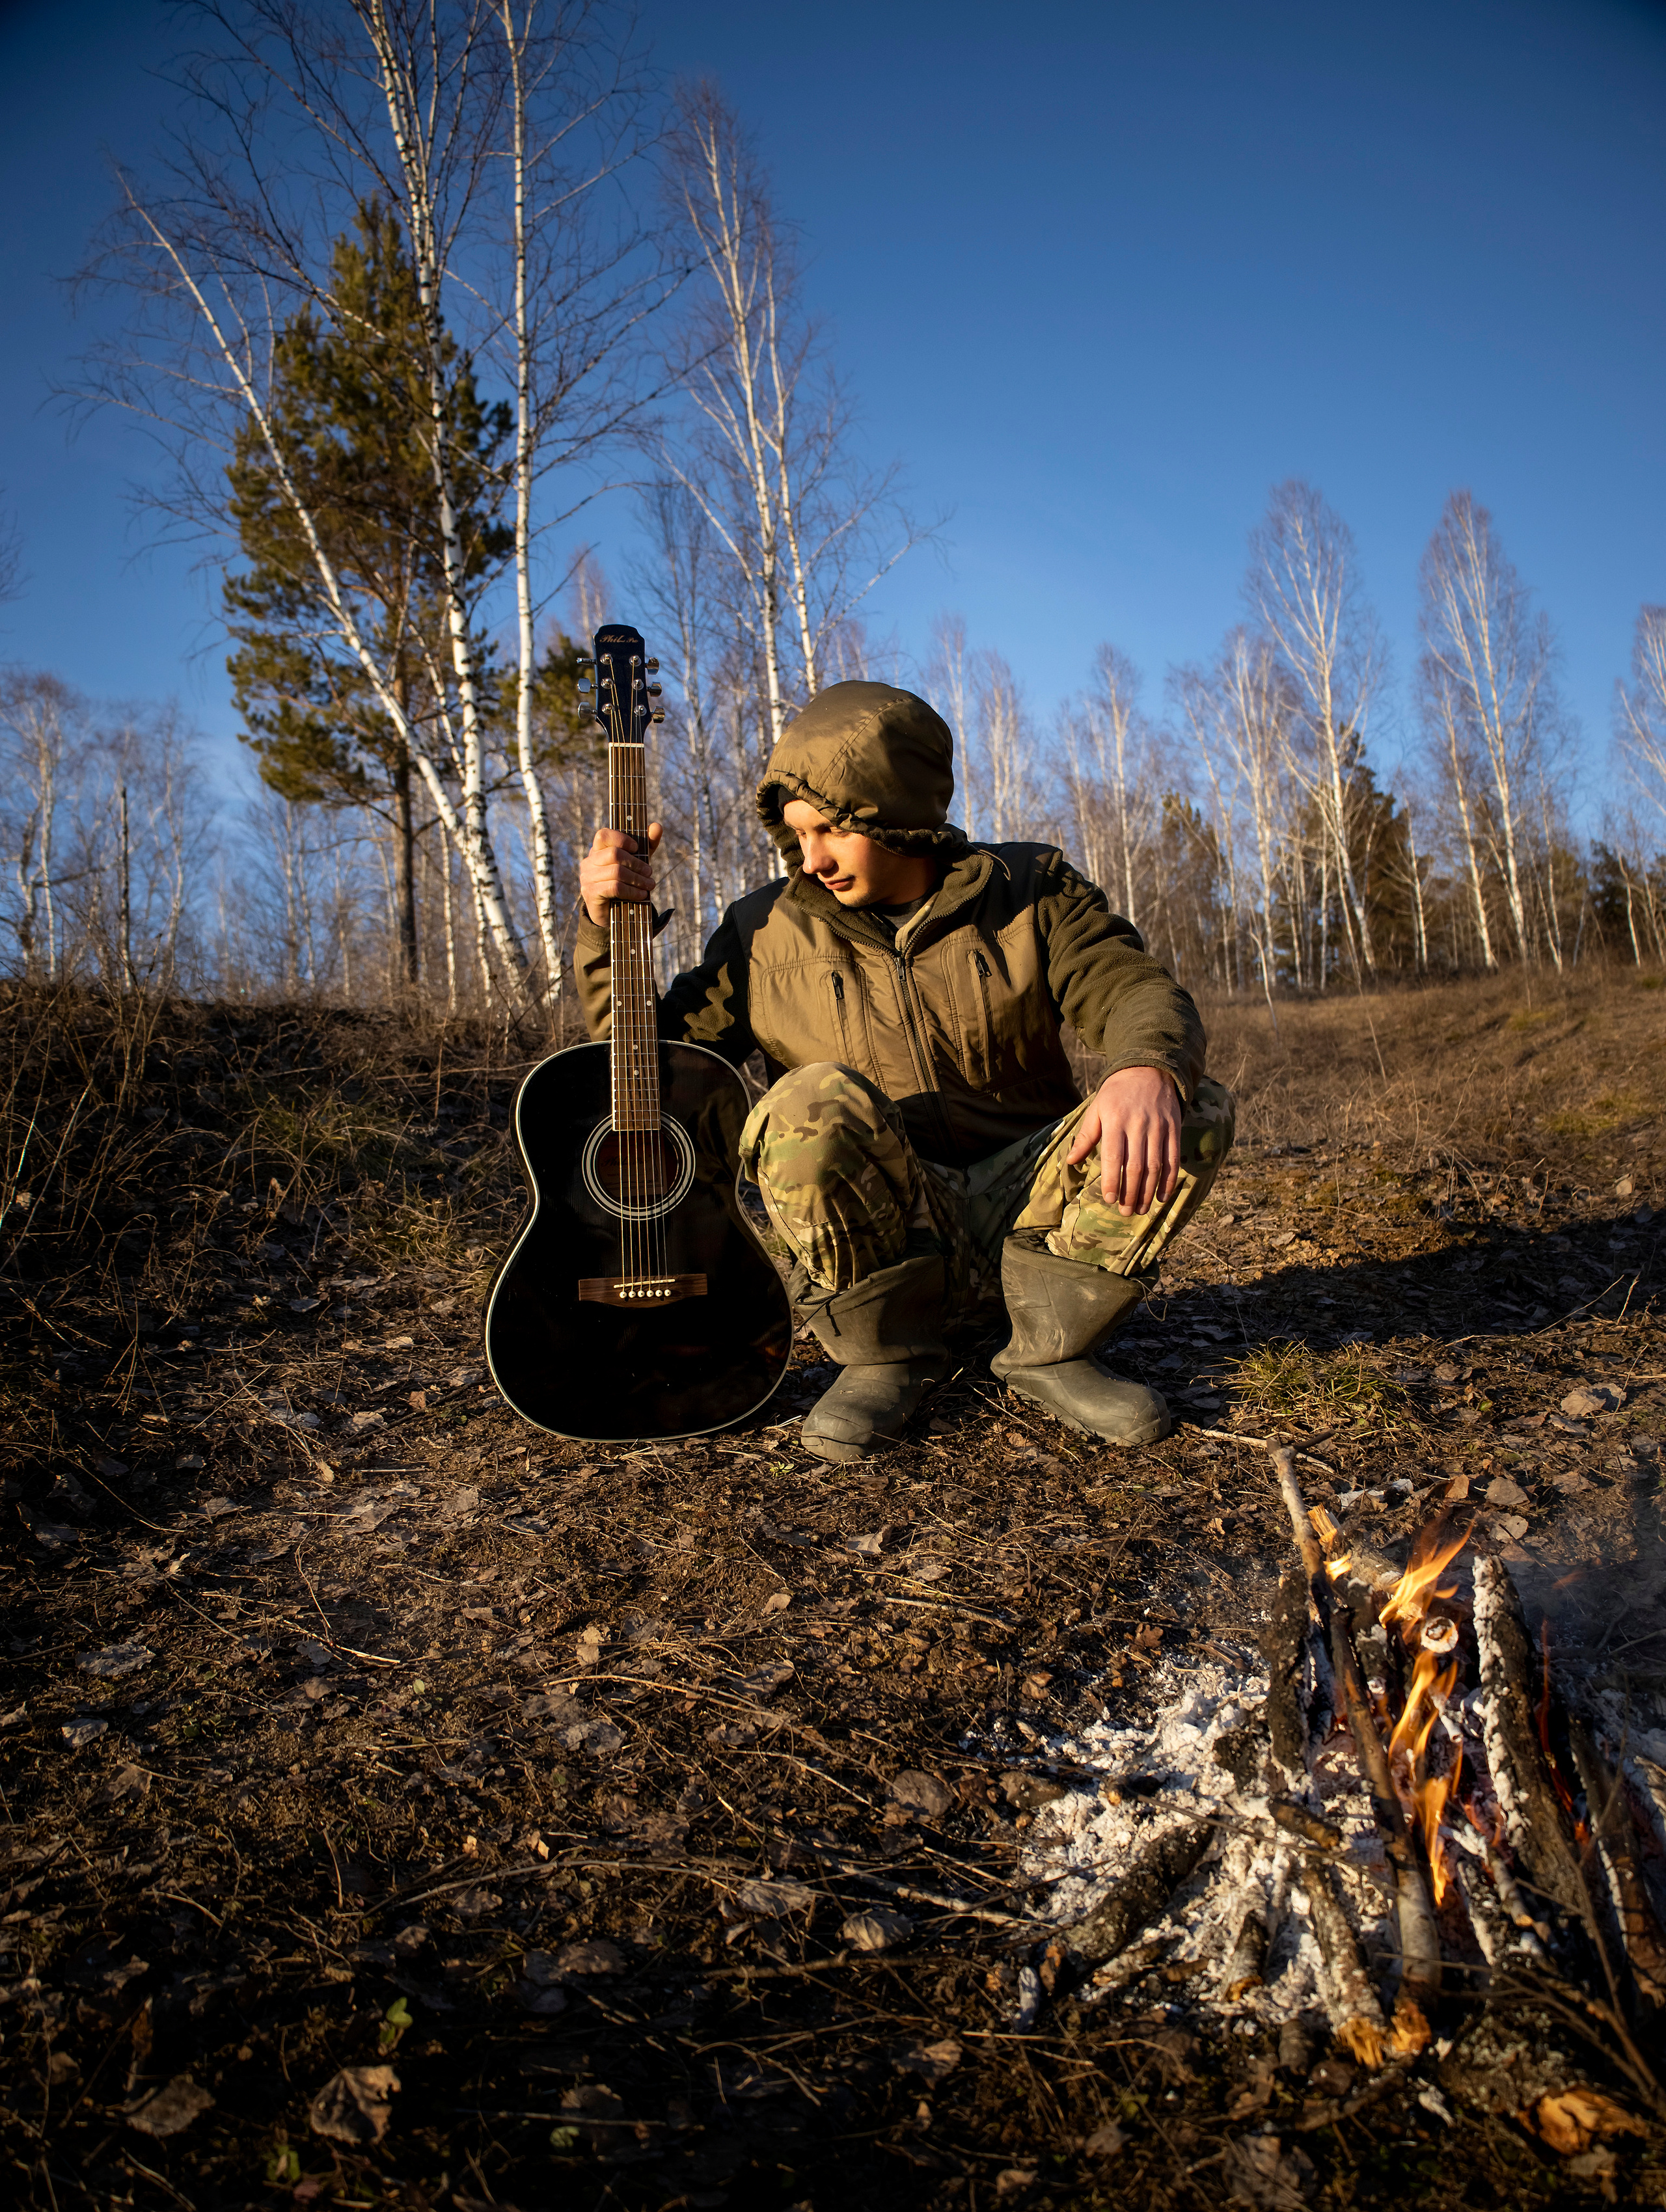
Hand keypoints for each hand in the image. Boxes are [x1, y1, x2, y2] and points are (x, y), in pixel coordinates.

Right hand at [580, 822, 661, 925]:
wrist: (612, 913)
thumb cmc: (625, 882)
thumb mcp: (638, 861)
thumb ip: (647, 844)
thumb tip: (657, 825)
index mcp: (597, 850)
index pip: (603, 835)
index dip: (622, 839)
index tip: (637, 848)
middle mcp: (589, 861)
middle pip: (614, 854)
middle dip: (637, 864)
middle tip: (650, 873)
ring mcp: (587, 877)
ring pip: (616, 872)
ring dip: (638, 879)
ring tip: (650, 885)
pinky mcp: (590, 893)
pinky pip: (614, 887)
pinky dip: (632, 891)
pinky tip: (641, 895)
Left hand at [1066, 1066, 1182, 1217]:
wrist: (1149, 1069)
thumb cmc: (1117, 1093)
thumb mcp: (1097, 1108)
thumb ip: (1086, 1136)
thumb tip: (1071, 1161)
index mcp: (1115, 1120)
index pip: (1114, 1157)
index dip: (1112, 1181)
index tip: (1110, 1200)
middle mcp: (1139, 1125)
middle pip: (1136, 1166)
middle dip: (1130, 1193)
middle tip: (1125, 1212)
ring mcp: (1159, 1127)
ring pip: (1155, 1166)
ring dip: (1148, 1192)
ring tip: (1140, 1210)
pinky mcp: (1174, 1129)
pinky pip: (1172, 1159)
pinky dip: (1168, 1180)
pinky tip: (1161, 1197)